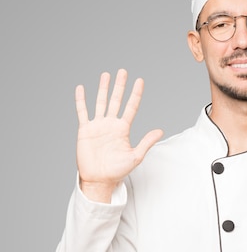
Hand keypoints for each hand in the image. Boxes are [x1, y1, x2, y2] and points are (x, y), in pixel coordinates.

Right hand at [75, 69, 162, 201]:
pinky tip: (81, 88)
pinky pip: (82, 112)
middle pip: (116, 100)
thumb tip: (161, 130)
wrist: (99, 179)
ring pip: (101, 102)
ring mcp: (98, 126)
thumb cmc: (117, 171)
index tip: (140, 80)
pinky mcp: (85, 130)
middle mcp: (111, 124)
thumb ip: (146, 142)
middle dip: (120, 86)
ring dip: (103, 89)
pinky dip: (81, 100)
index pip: (131, 107)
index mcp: (123, 129)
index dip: (135, 94)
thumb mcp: (135, 156)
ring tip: (106, 75)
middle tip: (123, 71)